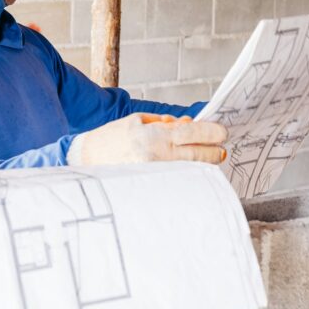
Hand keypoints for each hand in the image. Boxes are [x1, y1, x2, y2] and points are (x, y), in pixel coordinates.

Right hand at [66, 113, 227, 165]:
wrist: (86, 159)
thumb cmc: (111, 138)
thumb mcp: (137, 121)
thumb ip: (165, 123)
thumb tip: (188, 124)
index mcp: (154, 136)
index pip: (193, 134)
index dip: (212, 133)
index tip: (222, 133)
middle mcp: (157, 156)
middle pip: (198, 155)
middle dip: (213, 152)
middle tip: (220, 151)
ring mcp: (155, 174)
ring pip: (190, 170)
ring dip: (202, 165)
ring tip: (206, 160)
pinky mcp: (151, 186)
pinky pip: (177, 180)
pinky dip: (186, 175)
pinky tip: (189, 172)